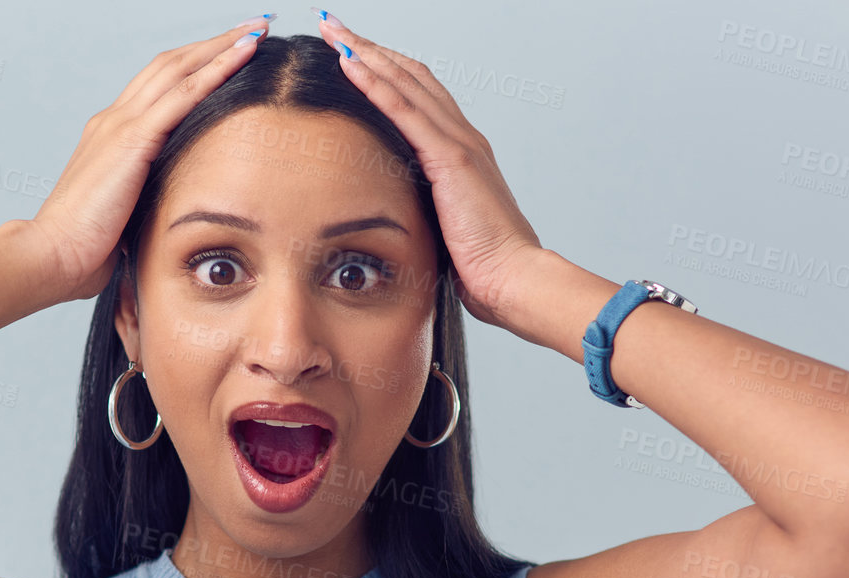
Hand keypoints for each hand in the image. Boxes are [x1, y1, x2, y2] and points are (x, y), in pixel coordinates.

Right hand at [23, 16, 273, 303]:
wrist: (51, 256)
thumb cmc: (84, 251)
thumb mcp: (125, 218)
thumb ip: (148, 203)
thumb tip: (174, 216)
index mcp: (112, 136)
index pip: (159, 86)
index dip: (195, 66)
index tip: (230, 55)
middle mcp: (114, 120)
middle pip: (171, 64)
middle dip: (214, 43)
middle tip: (253, 28)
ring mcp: (120, 125)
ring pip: (179, 69)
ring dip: (221, 46)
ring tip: (256, 31)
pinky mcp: (131, 140)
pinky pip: (183, 95)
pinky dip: (216, 71)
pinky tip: (243, 57)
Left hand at [311, 12, 546, 332]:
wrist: (514, 279)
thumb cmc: (484, 267)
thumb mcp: (447, 230)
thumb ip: (426, 212)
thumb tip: (399, 216)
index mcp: (463, 153)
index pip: (419, 95)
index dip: (386, 70)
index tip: (351, 54)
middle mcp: (463, 138)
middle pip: (411, 75)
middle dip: (370, 48)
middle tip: (334, 27)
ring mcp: (459, 144)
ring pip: (406, 82)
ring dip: (366, 53)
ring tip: (334, 31)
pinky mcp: (451, 159)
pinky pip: (405, 110)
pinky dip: (375, 83)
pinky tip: (350, 64)